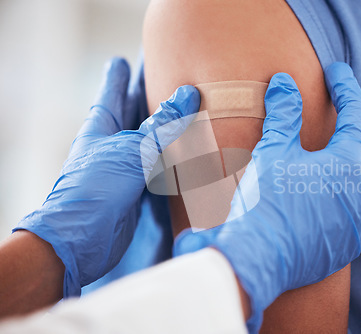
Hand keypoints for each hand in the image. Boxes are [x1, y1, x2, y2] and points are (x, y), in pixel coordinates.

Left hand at [14, 57, 199, 297]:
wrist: (83, 238)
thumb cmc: (97, 188)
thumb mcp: (130, 150)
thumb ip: (161, 125)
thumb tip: (188, 94)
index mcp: (102, 128)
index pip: (113, 94)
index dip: (120, 76)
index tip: (124, 60)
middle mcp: (114, 144)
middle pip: (134, 112)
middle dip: (147, 95)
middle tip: (164, 77)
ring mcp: (127, 167)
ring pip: (152, 139)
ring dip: (166, 126)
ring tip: (184, 109)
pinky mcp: (140, 187)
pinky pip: (161, 164)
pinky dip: (175, 154)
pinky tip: (188, 148)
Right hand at [173, 62, 360, 331]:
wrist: (263, 256)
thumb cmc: (268, 201)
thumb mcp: (273, 151)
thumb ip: (283, 114)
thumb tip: (283, 82)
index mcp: (353, 159)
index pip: (356, 111)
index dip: (344, 86)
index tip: (336, 72)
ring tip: (358, 161)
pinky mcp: (357, 240)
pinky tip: (345, 198)